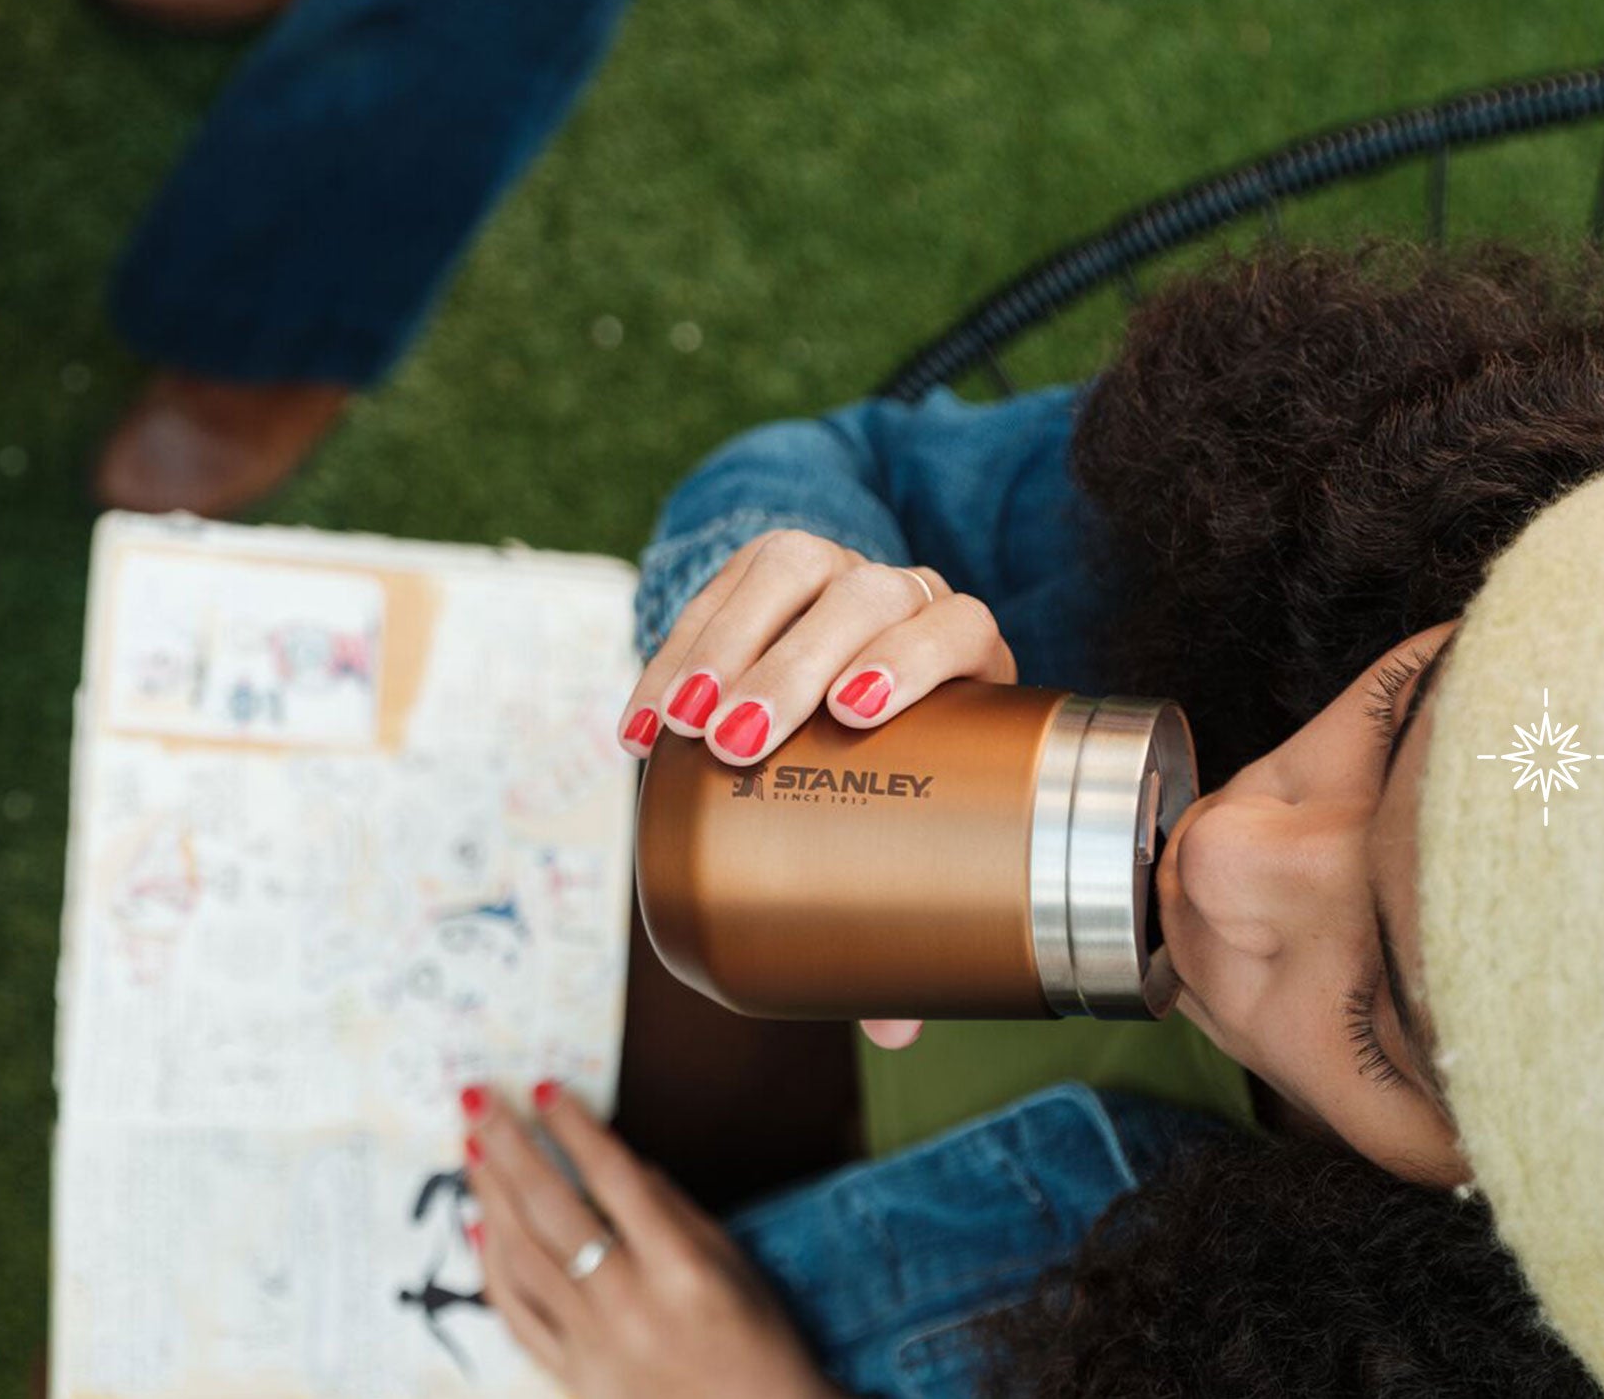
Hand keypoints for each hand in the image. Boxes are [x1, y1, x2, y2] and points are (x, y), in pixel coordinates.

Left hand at [462, 1082, 842, 1398]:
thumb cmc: (758, 1342)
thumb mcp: (733, 1263)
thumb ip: (673, 1209)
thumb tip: (618, 1161)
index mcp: (680, 1269)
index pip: (614, 1178)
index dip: (575, 1129)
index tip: (546, 1089)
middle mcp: (630, 1304)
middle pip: (553, 1209)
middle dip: (509, 1146)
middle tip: (479, 1100)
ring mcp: (594, 1343)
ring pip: (522, 1256)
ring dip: (490, 1193)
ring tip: (472, 1147)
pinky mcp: (572, 1374)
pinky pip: (516, 1312)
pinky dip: (492, 1264)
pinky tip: (480, 1223)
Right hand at [623, 529, 1013, 1052]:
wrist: (846, 671)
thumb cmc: (898, 773)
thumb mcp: (914, 818)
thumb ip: (910, 913)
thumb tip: (894, 1033)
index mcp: (963, 652)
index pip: (954, 624)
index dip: (913, 655)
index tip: (858, 711)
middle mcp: (900, 594)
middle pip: (861, 599)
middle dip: (791, 667)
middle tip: (738, 741)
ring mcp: (831, 570)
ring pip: (787, 572)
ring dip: (724, 645)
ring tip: (682, 723)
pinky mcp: (762, 570)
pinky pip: (715, 589)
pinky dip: (670, 655)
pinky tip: (640, 723)